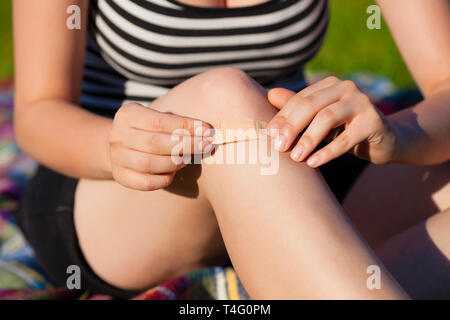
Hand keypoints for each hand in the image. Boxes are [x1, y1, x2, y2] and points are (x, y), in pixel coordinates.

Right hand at [109, 103, 212, 190]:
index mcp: (128, 114)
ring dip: (175, 163)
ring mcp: (116, 157)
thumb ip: (179, 123)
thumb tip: (207, 131)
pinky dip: (164, 179)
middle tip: (206, 146)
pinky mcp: (120, 175)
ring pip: (149, 164)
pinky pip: (146, 183)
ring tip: (187, 159)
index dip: (186, 127)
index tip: (208, 131)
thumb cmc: (150, 129)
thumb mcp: (160, 118)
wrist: (122, 145)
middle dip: (185, 145)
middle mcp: (118, 135)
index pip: (160, 122)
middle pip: (155, 143)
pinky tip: (174, 173)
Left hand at [267, 76, 398, 166]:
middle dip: (292, 126)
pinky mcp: (374, 122)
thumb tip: (270, 94)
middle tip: (278, 147)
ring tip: (295, 157)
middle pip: (311, 105)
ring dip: (308, 139)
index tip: (269, 136)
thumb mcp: (318, 121)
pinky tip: (313, 163)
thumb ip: (296, 107)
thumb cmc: (344, 130)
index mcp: (330, 85)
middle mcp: (346, 88)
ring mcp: (362, 102)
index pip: (300, 99)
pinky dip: (327, 152)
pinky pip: (346, 138)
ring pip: (327, 118)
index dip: (283, 117)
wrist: (385, 141)